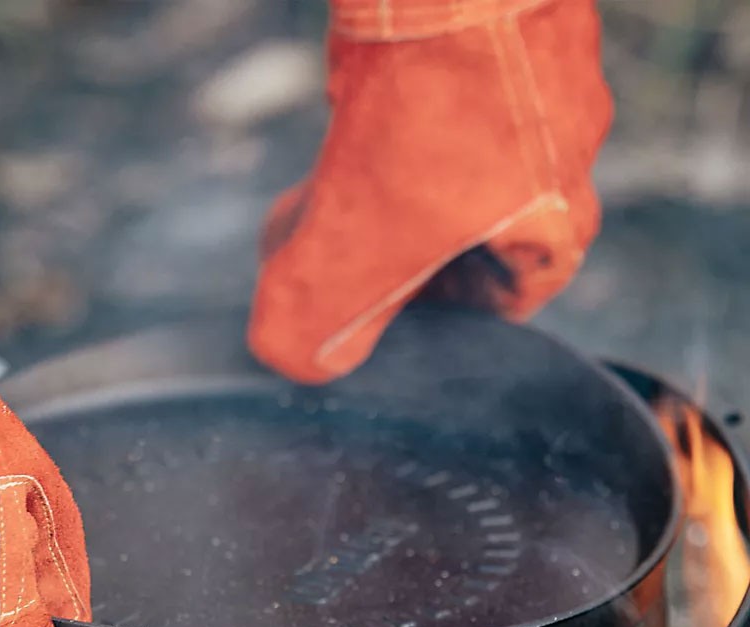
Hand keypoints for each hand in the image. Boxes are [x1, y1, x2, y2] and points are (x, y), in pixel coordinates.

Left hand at [250, 0, 610, 383]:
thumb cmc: (421, 111)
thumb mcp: (352, 249)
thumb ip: (317, 326)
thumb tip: (296, 360)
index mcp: (556, 221)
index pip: (508, 302)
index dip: (439, 319)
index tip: (381, 315)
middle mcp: (562, 150)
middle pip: (476, 231)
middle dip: (401, 252)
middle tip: (341, 258)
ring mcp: (540, 80)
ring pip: (459, 158)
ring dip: (391, 184)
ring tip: (328, 193)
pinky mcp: (505, 25)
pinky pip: (449, 92)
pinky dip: (396, 115)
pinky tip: (346, 120)